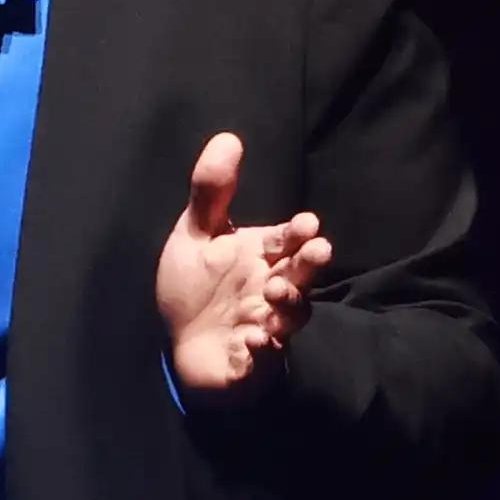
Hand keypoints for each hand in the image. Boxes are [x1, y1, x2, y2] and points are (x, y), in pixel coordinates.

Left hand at [155, 132, 333, 397]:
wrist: (181, 346)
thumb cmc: (195, 288)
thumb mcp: (196, 236)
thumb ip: (212, 192)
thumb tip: (229, 138)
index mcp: (261, 258)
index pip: (287, 241)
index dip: (297, 233)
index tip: (306, 224)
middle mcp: (270, 289)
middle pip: (300, 276)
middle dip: (310, 263)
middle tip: (318, 250)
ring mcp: (265, 326)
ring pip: (289, 317)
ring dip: (288, 304)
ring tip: (275, 291)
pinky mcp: (252, 362)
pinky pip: (263, 359)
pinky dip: (261, 350)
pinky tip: (253, 340)